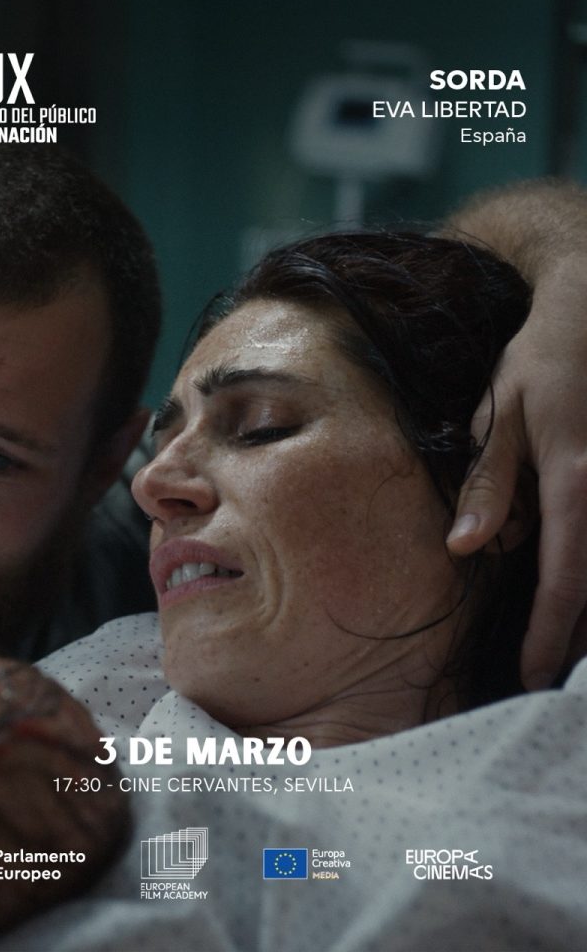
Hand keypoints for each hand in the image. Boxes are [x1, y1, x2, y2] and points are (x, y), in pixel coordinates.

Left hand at [447, 267, 586, 689]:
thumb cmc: (544, 360)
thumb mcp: (502, 414)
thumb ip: (488, 484)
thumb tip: (465, 546)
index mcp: (576, 482)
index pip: (566, 581)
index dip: (550, 637)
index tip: (531, 675)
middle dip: (577, 641)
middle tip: (547, 677)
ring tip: (566, 652)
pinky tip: (582, 599)